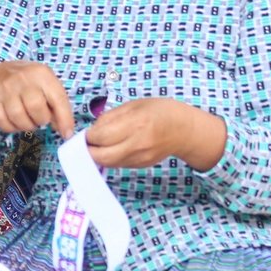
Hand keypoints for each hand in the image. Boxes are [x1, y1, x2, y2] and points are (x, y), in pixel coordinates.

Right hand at [0, 61, 74, 137]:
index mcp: (41, 73)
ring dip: (26, 126)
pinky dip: (12, 128)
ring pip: (18, 118)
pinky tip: (15, 122)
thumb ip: (57, 106)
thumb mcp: (47, 86)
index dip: (64, 119)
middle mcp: (23, 78)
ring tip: (28, 120)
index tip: (67, 134)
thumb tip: (65, 130)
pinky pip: (3, 122)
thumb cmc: (29, 83)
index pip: (58, 99)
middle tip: (40, 120)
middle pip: (36, 108)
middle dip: (41, 120)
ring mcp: (5, 87)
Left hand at [86, 98, 226, 170]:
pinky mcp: (141, 165)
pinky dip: (110, 158)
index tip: (87, 132)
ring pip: (108, 163)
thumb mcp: (134, 105)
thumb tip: (92, 130)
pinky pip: (118, 164)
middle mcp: (138, 143)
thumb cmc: (159, 111)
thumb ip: (111, 117)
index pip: (101, 136)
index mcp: (136, 123)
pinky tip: (112, 148)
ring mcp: (140, 157)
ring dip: (98, 155)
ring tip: (98, 144)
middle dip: (89, 150)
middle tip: (87, 142)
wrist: (184, 130)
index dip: (89, 136)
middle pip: (102, 156)